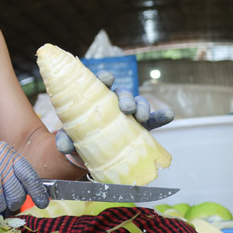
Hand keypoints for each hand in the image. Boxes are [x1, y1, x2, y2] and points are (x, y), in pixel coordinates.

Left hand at [56, 70, 173, 157]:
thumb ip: (65, 140)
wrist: (92, 153)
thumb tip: (63, 146)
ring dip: (142, 106)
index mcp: (96, 99)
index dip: (105, 78)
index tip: (107, 79)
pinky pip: (154, 119)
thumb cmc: (81, 137)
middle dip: (125, 97)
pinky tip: (169, 115)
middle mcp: (114, 102)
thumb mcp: (71, 139)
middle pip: (122, 93)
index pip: (100, 84)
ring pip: (138, 103)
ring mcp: (129, 114)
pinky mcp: (142, 126)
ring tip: (141, 116)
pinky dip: (162, 116)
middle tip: (126, 108)